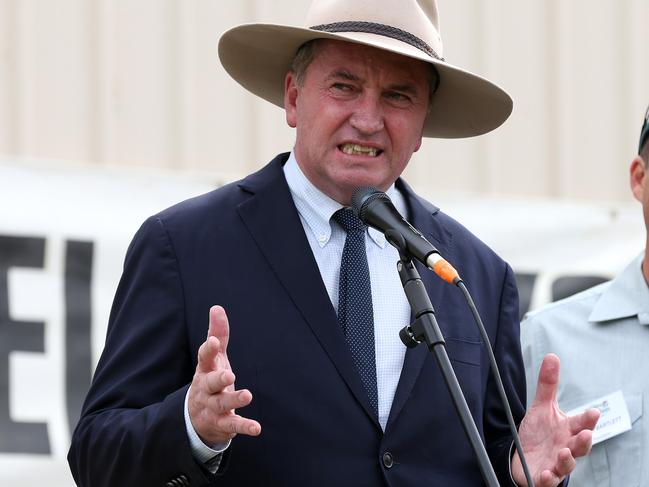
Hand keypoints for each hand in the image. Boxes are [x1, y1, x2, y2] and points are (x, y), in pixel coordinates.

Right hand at [188, 305, 260, 444]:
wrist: (196, 417)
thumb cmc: (209, 379)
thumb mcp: (214, 358)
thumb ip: (217, 334)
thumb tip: (217, 307)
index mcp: (204, 370)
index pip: (204, 358)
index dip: (208, 350)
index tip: (212, 341)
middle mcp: (206, 389)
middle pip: (210, 383)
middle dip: (218, 379)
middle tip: (229, 375)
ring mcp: (212, 407)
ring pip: (222, 404)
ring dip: (234, 400)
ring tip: (248, 395)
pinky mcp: (222, 423)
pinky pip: (232, 425)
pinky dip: (244, 426)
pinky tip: (257, 428)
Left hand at [511, 353, 599, 486]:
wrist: (524, 456)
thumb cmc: (539, 432)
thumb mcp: (541, 407)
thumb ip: (548, 385)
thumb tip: (552, 356)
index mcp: (567, 430)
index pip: (581, 424)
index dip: (587, 419)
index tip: (594, 412)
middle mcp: (565, 447)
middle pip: (579, 446)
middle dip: (583, 441)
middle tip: (585, 435)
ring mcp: (555, 463)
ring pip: (566, 465)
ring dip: (567, 460)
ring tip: (563, 452)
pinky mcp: (543, 477)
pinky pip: (547, 481)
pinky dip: (547, 479)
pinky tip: (545, 474)